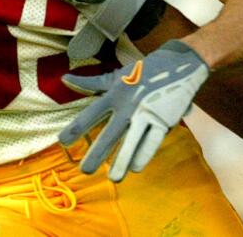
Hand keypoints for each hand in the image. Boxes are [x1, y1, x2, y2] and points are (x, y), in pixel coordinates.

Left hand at [58, 40, 208, 181]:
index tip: (62, 142)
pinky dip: (144, 155)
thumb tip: (64, 79)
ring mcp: (147, 113)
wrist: (180, 63)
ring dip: (122, 161)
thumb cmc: (143, 71)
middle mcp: (129, 105)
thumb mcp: (116, 76)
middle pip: (110, 133)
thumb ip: (90, 82)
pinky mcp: (165, 119)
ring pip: (132, 142)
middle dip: (97, 153)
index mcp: (115, 93)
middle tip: (85, 170)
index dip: (77, 127)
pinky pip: (152, 141)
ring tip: (114, 178)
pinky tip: (136, 168)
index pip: (92, 113)